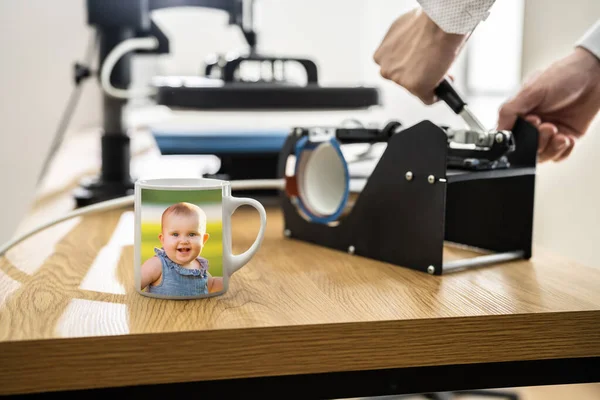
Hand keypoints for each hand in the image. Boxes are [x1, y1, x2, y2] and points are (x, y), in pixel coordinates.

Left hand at [373, 8, 465, 103]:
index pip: (395, 68)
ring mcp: (399, 80)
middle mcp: (387, 68)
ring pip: (415, 89)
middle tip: (432, 66)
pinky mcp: (415, 87)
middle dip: (418, 74)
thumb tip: (410, 49)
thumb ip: (402, 45)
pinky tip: (443, 85)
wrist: (439, 24)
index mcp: (381, 55)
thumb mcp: (404, 32)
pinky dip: (436, 95)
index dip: (410, 66)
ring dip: (427, 82)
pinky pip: (428, 99)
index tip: (418, 64)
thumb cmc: (427, 22)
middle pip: (404, 80)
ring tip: (439, 69)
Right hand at [497, 47, 599, 161]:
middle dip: (537, 142)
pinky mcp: (566, 137)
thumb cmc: (563, 75)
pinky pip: (560, 156)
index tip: (529, 125)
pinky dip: (563, 151)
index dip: (517, 138)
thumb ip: (510, 111)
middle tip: (546, 126)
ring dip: (550, 148)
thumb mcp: (530, 90)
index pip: (508, 136)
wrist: (595, 74)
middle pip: (526, 150)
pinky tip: (566, 137)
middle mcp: (532, 125)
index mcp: (519, 113)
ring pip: (542, 156)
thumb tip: (498, 131)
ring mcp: (550, 132)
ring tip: (558, 133)